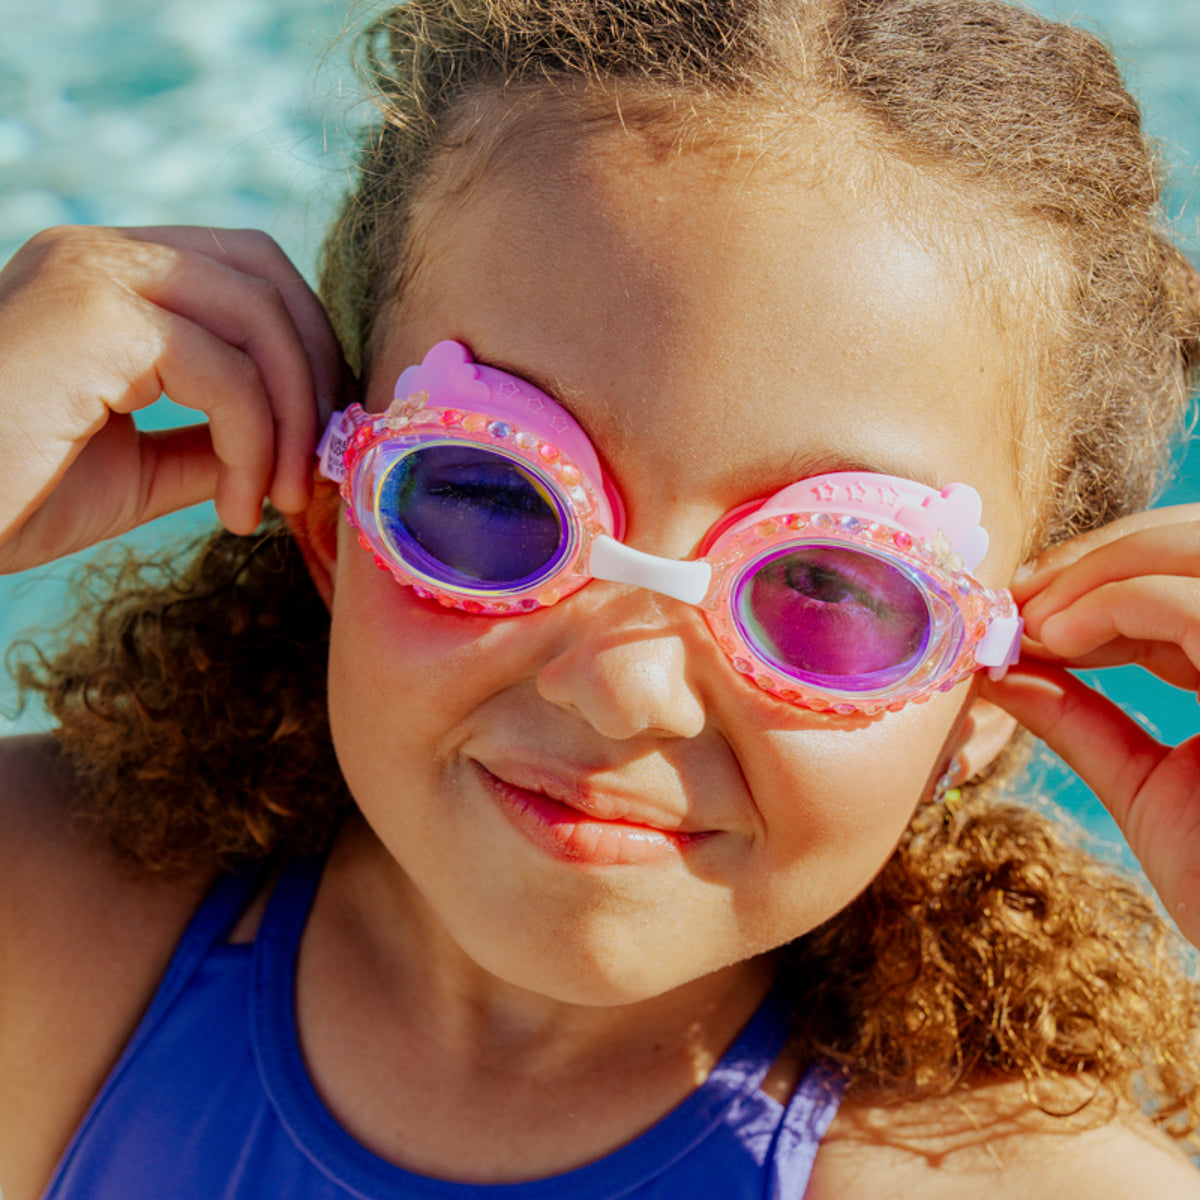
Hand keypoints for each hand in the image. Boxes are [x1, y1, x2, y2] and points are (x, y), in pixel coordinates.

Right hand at [0, 225, 350, 572]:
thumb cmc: (12, 498)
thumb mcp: (140, 466)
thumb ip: (214, 439)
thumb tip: (295, 443)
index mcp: (110, 279)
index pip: (248, 273)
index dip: (305, 348)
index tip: (316, 438)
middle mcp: (100, 256)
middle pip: (266, 274)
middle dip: (316, 371)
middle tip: (315, 468)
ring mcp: (91, 273)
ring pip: (259, 318)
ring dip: (294, 420)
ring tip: (280, 501)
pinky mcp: (91, 314)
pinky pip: (226, 372)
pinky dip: (255, 445)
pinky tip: (235, 512)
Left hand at [981, 505, 1199, 943]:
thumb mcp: (1148, 786)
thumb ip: (1083, 722)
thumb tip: (1002, 672)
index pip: (1188, 579)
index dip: (1102, 577)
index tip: (1021, 606)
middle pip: (1199, 543)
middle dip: (1099, 557)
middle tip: (1019, 594)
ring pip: (1197, 548)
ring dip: (1101, 568)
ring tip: (1032, 617)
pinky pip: (1191, 603)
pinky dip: (1115, 601)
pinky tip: (1056, 636)